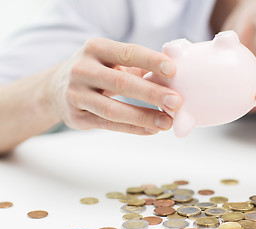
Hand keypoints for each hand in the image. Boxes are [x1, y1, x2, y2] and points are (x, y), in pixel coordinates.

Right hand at [48, 38, 181, 134]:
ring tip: (166, 122)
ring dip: (144, 116)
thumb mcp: (110, 59)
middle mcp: (82, 69)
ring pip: (113, 109)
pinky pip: (108, 124)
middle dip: (152, 93)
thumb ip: (138, 65)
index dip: (151, 61)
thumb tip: (173, 75)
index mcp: (95, 48)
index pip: (128, 52)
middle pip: (122, 82)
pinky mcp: (77, 117)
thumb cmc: (95, 71)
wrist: (56, 88)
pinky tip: (151, 129)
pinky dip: (133, 128)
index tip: (173, 70)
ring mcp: (76, 94)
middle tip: (175, 102)